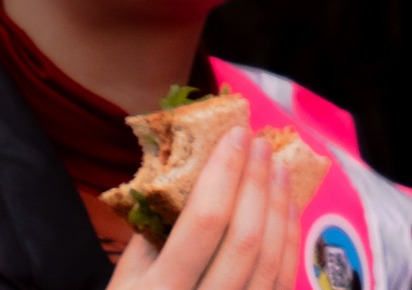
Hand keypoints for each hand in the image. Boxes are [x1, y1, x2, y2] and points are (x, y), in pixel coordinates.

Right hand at [111, 128, 297, 289]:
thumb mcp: (124, 281)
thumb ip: (152, 235)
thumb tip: (192, 177)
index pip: (202, 224)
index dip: (224, 175)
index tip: (237, 136)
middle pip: (243, 240)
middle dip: (256, 185)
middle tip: (262, 144)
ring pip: (269, 260)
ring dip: (278, 208)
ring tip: (279, 169)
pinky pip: (281, 280)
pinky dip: (288, 240)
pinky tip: (287, 210)